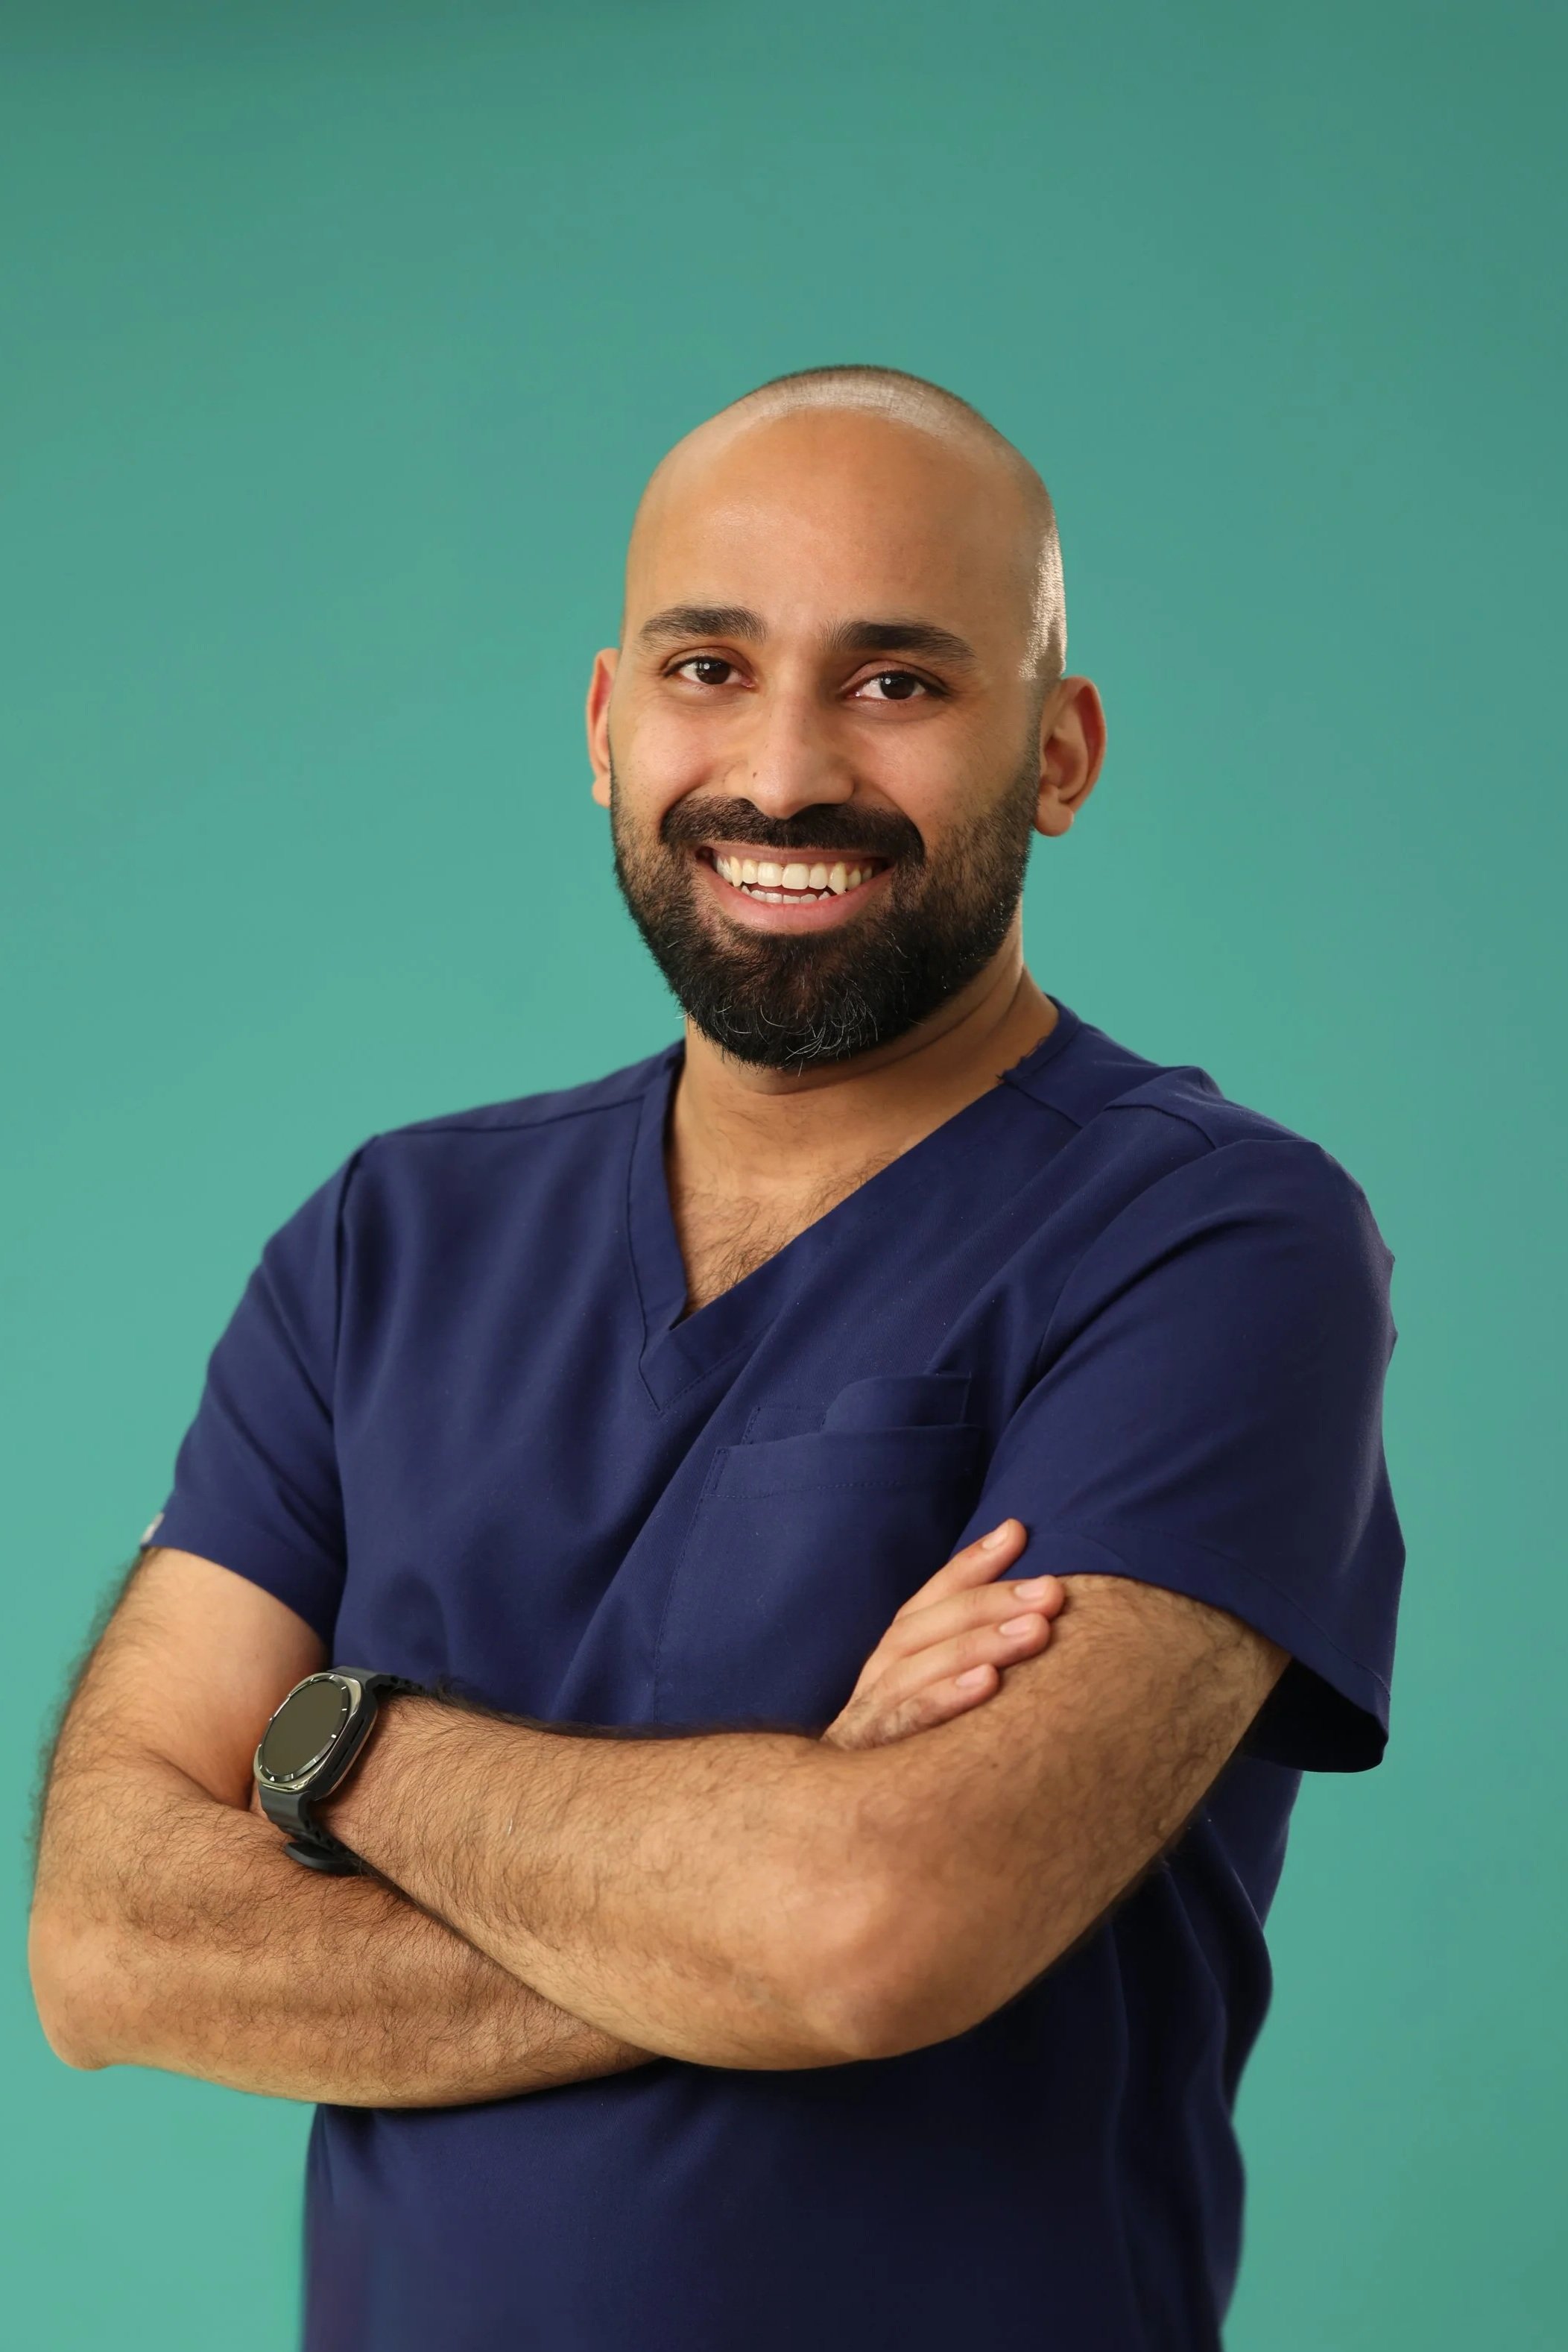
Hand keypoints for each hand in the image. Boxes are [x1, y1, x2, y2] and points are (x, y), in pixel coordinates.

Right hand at [824, 1520, 1062, 1751]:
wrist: (843, 1837)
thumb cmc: (909, 1763)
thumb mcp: (933, 1706)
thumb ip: (970, 1660)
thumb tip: (1027, 1608)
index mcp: (891, 1661)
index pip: (929, 1600)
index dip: (970, 1565)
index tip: (1017, 1531)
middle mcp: (876, 1680)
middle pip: (927, 1625)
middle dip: (992, 1602)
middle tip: (1051, 1593)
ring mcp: (868, 1718)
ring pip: (917, 1665)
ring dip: (979, 1642)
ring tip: (1036, 1631)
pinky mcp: (868, 1760)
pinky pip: (907, 1723)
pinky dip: (946, 1698)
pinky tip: (988, 1684)